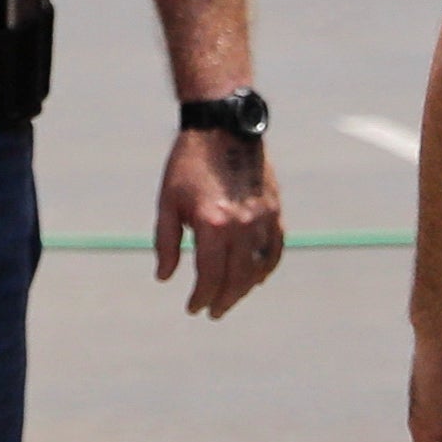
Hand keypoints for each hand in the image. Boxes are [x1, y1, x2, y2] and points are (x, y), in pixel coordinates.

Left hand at [159, 124, 281, 316]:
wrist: (223, 129)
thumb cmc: (188, 164)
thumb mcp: (168, 203)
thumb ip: (166, 243)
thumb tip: (165, 277)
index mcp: (212, 223)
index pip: (210, 276)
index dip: (201, 297)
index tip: (193, 308)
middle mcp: (241, 224)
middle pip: (236, 278)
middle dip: (223, 299)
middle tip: (213, 312)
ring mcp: (262, 218)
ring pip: (258, 267)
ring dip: (244, 289)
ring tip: (230, 298)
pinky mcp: (275, 209)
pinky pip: (275, 248)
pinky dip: (267, 267)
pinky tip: (257, 279)